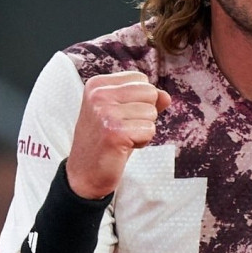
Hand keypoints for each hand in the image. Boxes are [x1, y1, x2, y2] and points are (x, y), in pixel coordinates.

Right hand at [66, 71, 171, 198]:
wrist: (85, 173)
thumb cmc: (105, 141)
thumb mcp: (122, 113)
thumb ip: (144, 100)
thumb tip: (166, 96)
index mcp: (97, 84)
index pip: (141, 79)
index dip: (140, 101)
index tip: (120, 117)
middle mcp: (99, 94)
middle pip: (150, 92)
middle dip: (144, 114)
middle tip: (123, 129)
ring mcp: (105, 112)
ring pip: (152, 112)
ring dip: (143, 130)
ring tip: (122, 138)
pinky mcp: (115, 132)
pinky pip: (150, 130)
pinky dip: (142, 142)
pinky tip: (123, 147)